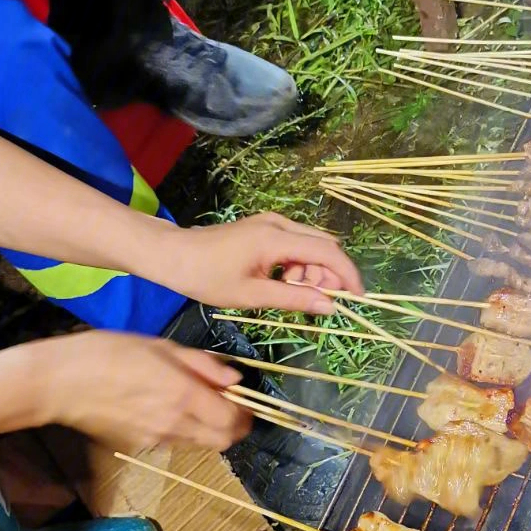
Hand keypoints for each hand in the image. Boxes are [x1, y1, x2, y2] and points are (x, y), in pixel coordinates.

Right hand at [32, 332, 251, 450]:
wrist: (58, 383)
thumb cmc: (107, 352)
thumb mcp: (159, 346)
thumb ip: (202, 364)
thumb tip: (235, 378)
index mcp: (184, 395)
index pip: (234, 419)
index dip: (246, 412)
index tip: (244, 400)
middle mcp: (175, 424)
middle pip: (223, 441)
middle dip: (233, 427)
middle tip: (227, 407)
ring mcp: (157, 439)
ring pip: (200, 444)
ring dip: (207, 429)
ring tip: (191, 403)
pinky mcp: (139, 447)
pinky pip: (173, 442)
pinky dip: (181, 430)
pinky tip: (161, 409)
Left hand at [163, 213, 364, 315]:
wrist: (172, 255)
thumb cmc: (206, 277)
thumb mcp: (252, 295)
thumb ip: (294, 299)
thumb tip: (330, 307)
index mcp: (276, 238)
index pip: (328, 252)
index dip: (347, 275)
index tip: (357, 298)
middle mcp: (279, 224)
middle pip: (324, 246)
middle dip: (329, 274)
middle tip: (318, 301)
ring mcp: (271, 223)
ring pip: (311, 246)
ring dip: (312, 272)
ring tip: (291, 293)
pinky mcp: (265, 228)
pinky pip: (295, 244)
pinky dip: (298, 265)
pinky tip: (281, 282)